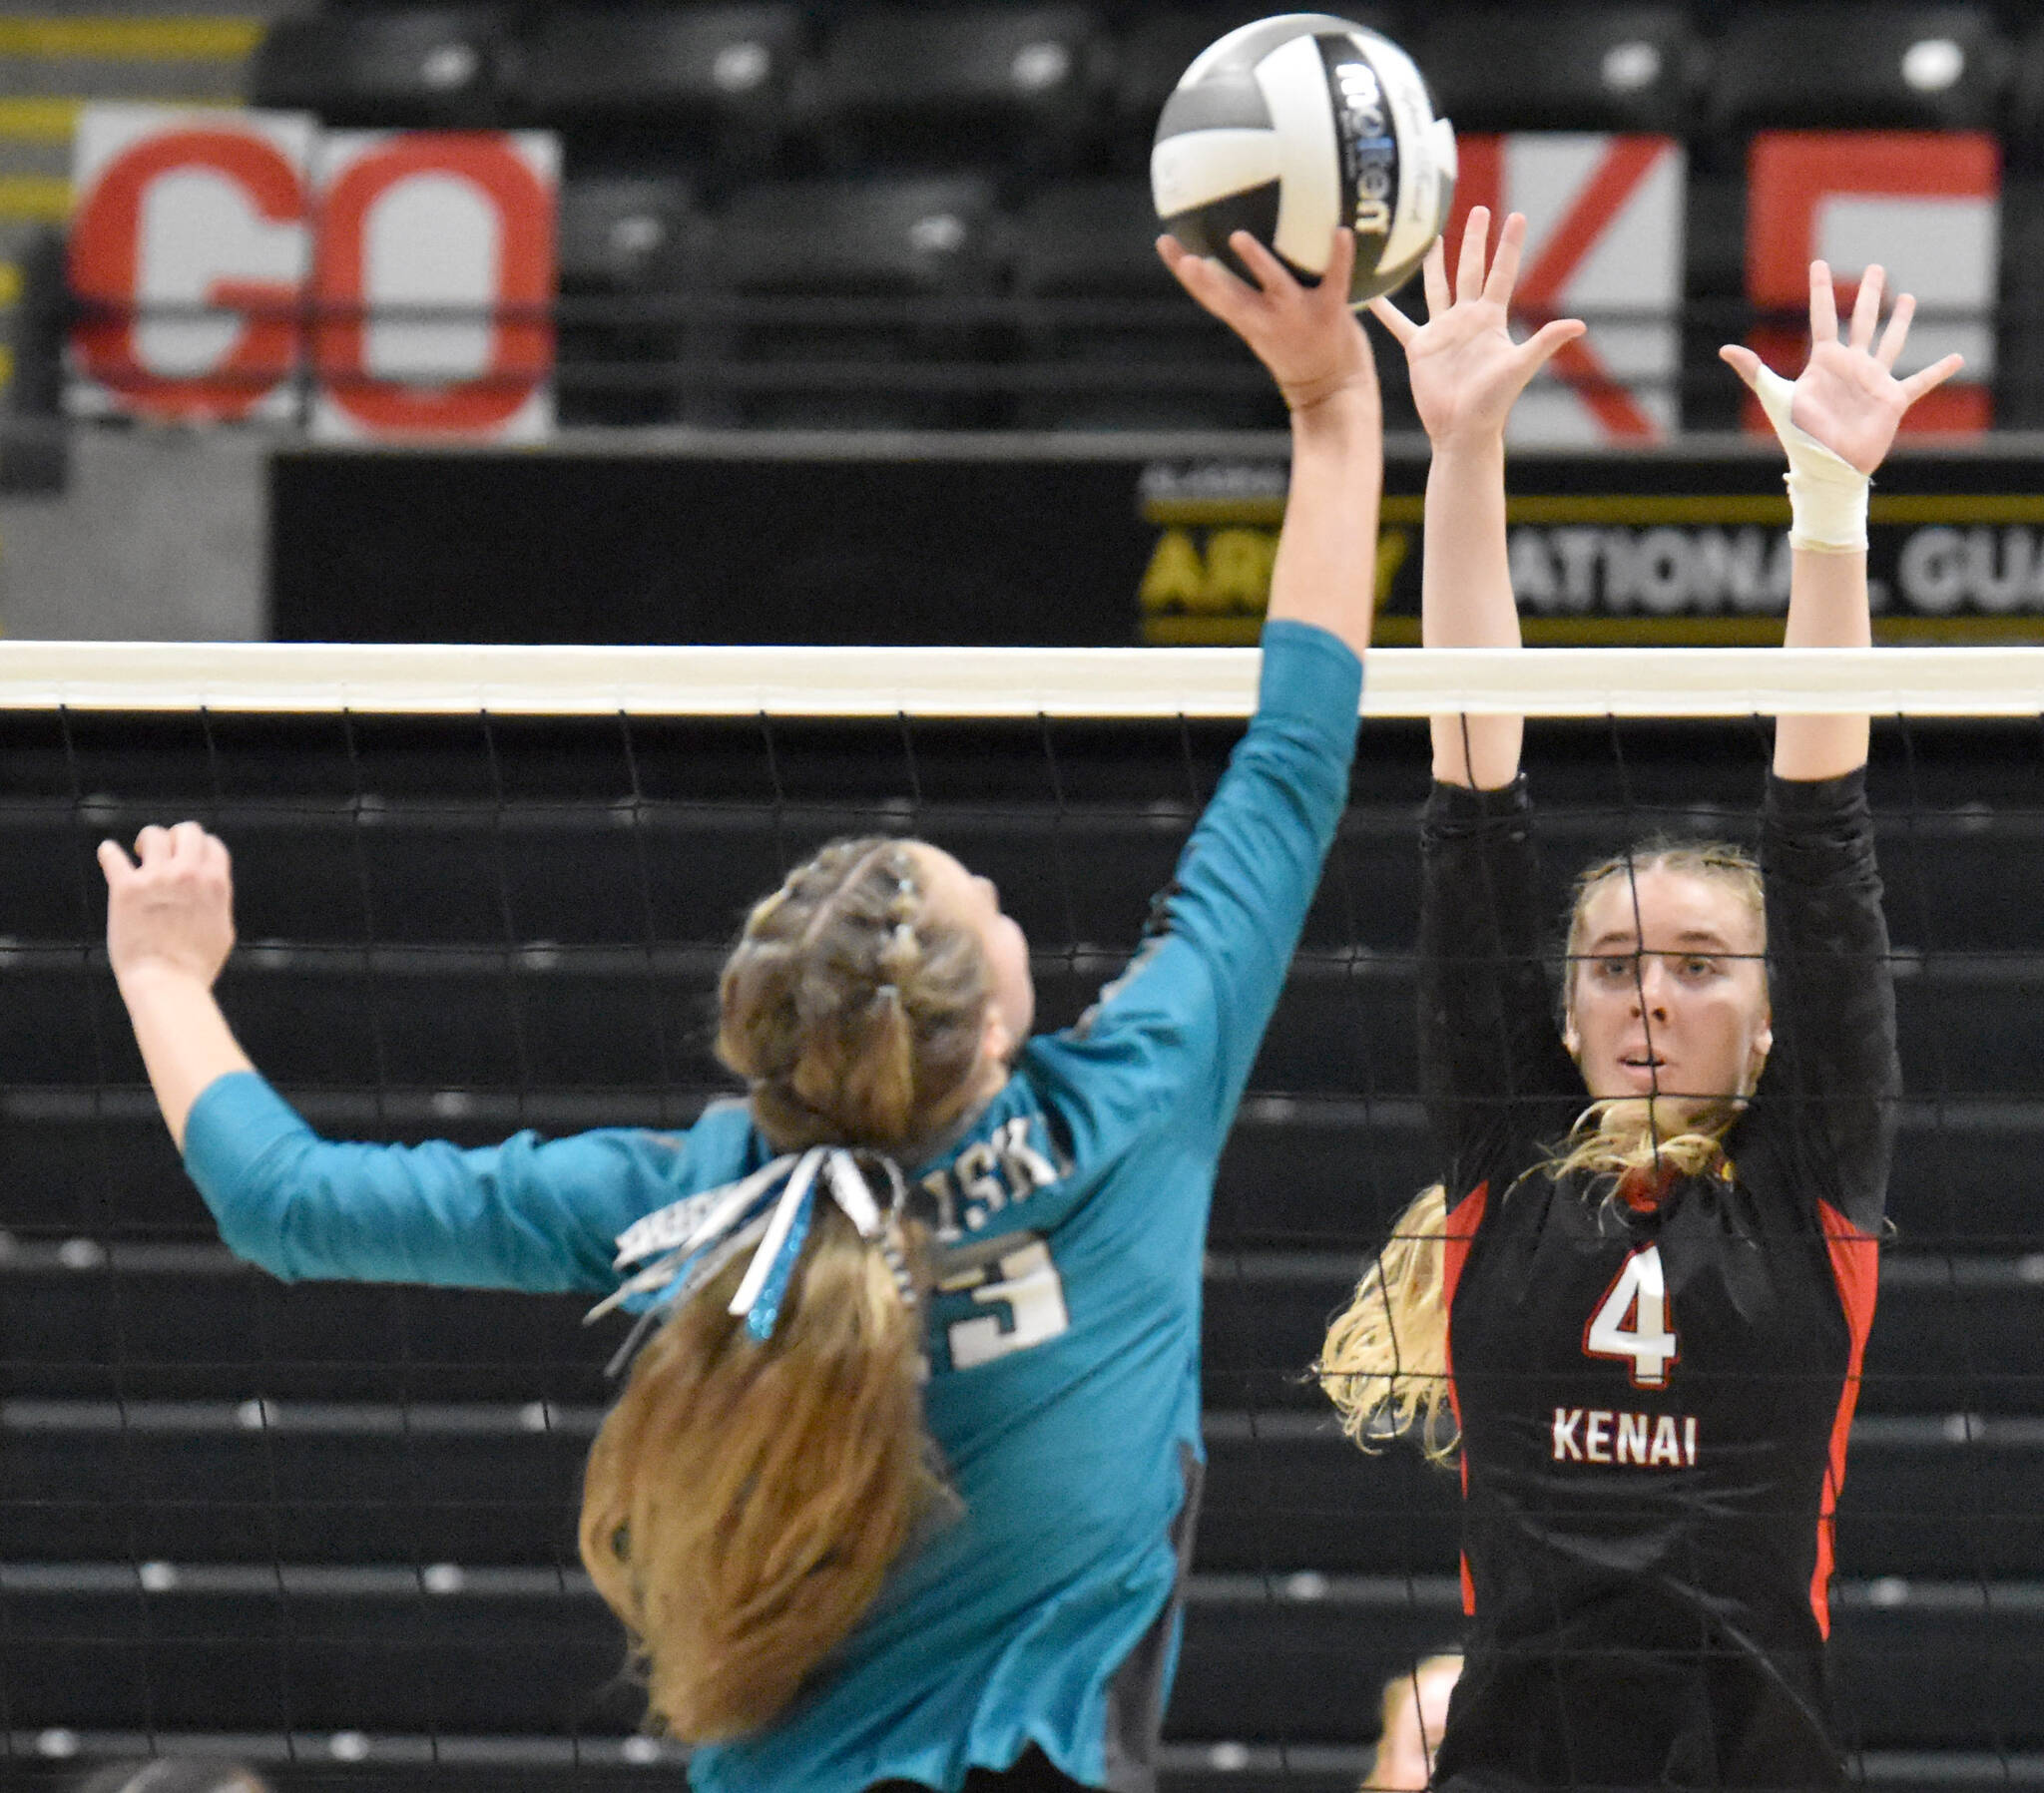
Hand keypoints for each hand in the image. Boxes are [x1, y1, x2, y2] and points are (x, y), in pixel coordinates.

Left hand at [99, 822, 236, 990]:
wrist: (167, 983)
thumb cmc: (196, 966)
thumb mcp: (223, 930)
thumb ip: (217, 903)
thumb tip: (211, 891)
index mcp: (215, 884)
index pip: (212, 845)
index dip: (200, 849)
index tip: (189, 858)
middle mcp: (188, 875)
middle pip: (187, 831)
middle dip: (177, 838)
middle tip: (164, 854)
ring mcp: (156, 880)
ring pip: (153, 836)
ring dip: (147, 843)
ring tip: (140, 856)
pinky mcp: (126, 890)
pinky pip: (113, 857)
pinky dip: (109, 853)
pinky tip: (109, 854)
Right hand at [1157, 226, 1378, 416]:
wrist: (1332, 389)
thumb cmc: (1296, 350)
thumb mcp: (1264, 327)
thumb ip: (1251, 298)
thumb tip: (1239, 245)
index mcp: (1248, 320)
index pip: (1208, 293)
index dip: (1183, 270)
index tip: (1165, 242)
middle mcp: (1267, 319)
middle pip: (1229, 297)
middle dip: (1206, 281)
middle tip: (1188, 259)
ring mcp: (1297, 315)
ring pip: (1273, 283)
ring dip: (1255, 262)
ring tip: (1238, 238)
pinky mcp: (1331, 313)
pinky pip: (1336, 279)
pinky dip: (1339, 255)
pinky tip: (1341, 231)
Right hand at [1370, 208, 1585, 449]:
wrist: (1462, 430)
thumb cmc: (1493, 402)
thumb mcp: (1519, 368)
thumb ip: (1544, 342)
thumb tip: (1578, 325)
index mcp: (1491, 319)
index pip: (1502, 273)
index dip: (1509, 245)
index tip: (1516, 216)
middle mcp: (1468, 319)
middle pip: (1471, 270)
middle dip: (1475, 241)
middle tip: (1478, 209)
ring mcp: (1443, 331)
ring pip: (1438, 288)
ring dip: (1434, 264)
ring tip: (1431, 238)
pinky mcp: (1421, 348)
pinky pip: (1401, 324)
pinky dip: (1387, 310)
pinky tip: (1373, 294)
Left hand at [1719, 261, 1963, 475]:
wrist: (1826, 465)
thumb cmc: (1800, 434)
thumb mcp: (1776, 397)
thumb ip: (1754, 371)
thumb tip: (1724, 349)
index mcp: (1824, 361)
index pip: (1823, 316)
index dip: (1821, 290)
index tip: (1818, 264)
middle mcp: (1850, 365)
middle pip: (1863, 320)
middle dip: (1869, 294)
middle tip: (1876, 269)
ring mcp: (1872, 381)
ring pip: (1890, 342)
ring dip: (1900, 320)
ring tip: (1908, 298)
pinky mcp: (1892, 400)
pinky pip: (1920, 382)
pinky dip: (1938, 371)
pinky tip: (1957, 358)